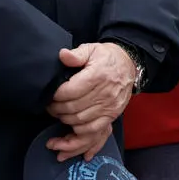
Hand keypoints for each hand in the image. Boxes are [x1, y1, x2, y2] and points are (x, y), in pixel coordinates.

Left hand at [48, 43, 136, 160]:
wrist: (128, 64)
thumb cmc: (106, 57)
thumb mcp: (91, 49)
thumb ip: (76, 54)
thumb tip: (62, 55)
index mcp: (97, 75)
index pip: (70, 91)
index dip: (56, 96)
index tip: (49, 96)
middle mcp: (104, 92)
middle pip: (73, 107)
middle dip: (57, 109)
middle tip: (50, 107)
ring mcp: (109, 105)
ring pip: (80, 120)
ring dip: (66, 120)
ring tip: (58, 114)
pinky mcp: (112, 114)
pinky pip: (93, 129)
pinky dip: (80, 130)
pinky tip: (72, 126)